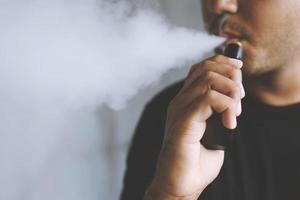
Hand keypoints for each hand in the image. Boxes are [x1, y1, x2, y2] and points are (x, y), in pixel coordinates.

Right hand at [145, 55, 244, 199]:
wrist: (180, 183)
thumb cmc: (196, 160)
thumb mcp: (214, 130)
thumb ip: (220, 112)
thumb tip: (235, 98)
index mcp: (185, 102)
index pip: (201, 68)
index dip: (222, 63)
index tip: (239, 71)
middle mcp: (180, 101)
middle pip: (206, 68)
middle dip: (231, 77)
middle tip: (240, 100)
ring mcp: (179, 110)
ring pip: (208, 79)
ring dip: (231, 92)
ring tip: (236, 112)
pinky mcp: (183, 122)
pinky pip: (208, 99)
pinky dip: (226, 106)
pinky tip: (229, 123)